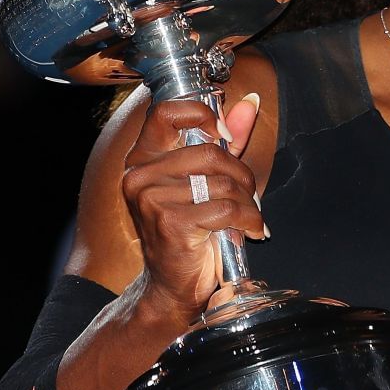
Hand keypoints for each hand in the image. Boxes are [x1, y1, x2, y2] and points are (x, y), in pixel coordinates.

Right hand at [120, 93, 264, 317]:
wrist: (172, 286)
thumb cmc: (189, 232)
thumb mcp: (207, 180)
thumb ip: (225, 141)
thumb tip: (249, 103)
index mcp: (143, 158)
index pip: (166, 112)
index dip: (202, 116)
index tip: (223, 136)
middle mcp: (139, 175)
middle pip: (208, 151)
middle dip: (240, 173)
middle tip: (249, 194)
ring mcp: (151, 199)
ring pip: (221, 182)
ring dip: (247, 202)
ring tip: (248, 216)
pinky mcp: (169, 222)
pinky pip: (224, 209)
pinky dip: (247, 219)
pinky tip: (250, 229)